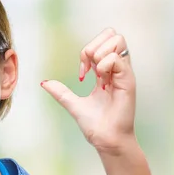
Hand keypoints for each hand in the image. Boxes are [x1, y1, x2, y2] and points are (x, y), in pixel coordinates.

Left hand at [41, 28, 136, 153]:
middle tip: (88, 68)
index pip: (103, 40)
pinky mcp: (128, 81)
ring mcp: (124, 73)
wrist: (105, 140)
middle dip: (94, 46)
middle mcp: (118, 69)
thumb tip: (45, 83)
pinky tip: (102, 83)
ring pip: (117, 40)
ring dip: (100, 55)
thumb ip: (61, 92)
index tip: (82, 73)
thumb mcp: (73, 104)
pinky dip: (104, 66)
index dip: (87, 50)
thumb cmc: (95, 125)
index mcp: (107, 71)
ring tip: (97, 76)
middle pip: (112, 34)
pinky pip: (117, 58)